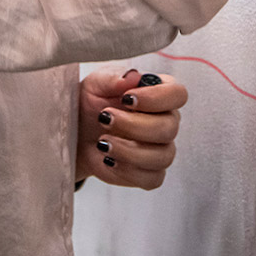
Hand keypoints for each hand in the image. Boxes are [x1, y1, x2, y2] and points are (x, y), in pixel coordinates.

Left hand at [75, 68, 187, 189]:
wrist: (78, 130)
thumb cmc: (92, 101)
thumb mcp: (97, 83)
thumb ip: (114, 77)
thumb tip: (132, 77)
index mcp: (160, 93)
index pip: (177, 94)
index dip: (156, 98)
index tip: (127, 99)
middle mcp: (166, 121)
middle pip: (169, 128)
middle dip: (133, 126)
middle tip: (104, 119)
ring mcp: (161, 148)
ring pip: (162, 156)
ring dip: (129, 152)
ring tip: (102, 143)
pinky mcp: (149, 172)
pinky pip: (152, 179)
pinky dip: (128, 172)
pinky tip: (109, 160)